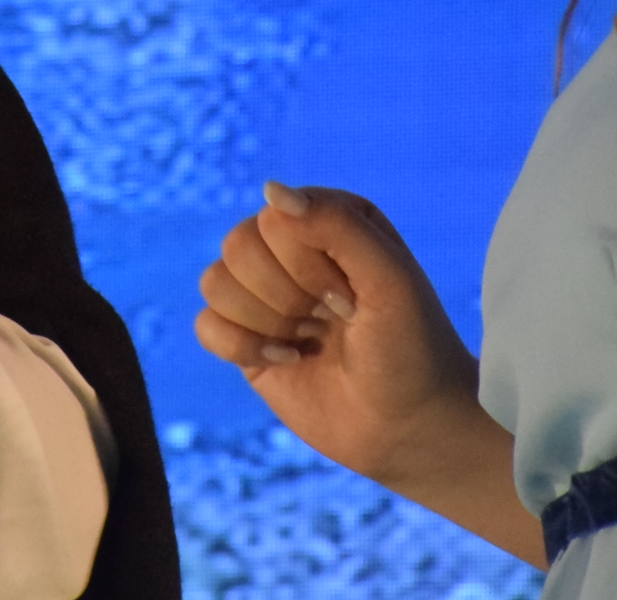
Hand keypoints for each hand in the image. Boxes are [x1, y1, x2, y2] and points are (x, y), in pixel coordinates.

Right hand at [196, 183, 542, 563]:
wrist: (410, 426)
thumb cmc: (411, 348)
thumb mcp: (390, 280)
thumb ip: (337, 225)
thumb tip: (269, 190)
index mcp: (329, 215)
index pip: (274, 219)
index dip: (306, 266)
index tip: (353, 301)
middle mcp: (292, 244)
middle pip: (238, 247)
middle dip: (287, 297)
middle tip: (335, 321)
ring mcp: (266, 292)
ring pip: (215, 282)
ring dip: (268, 322)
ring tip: (312, 341)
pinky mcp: (246, 338)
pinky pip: (205, 324)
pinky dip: (242, 347)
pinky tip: (288, 360)